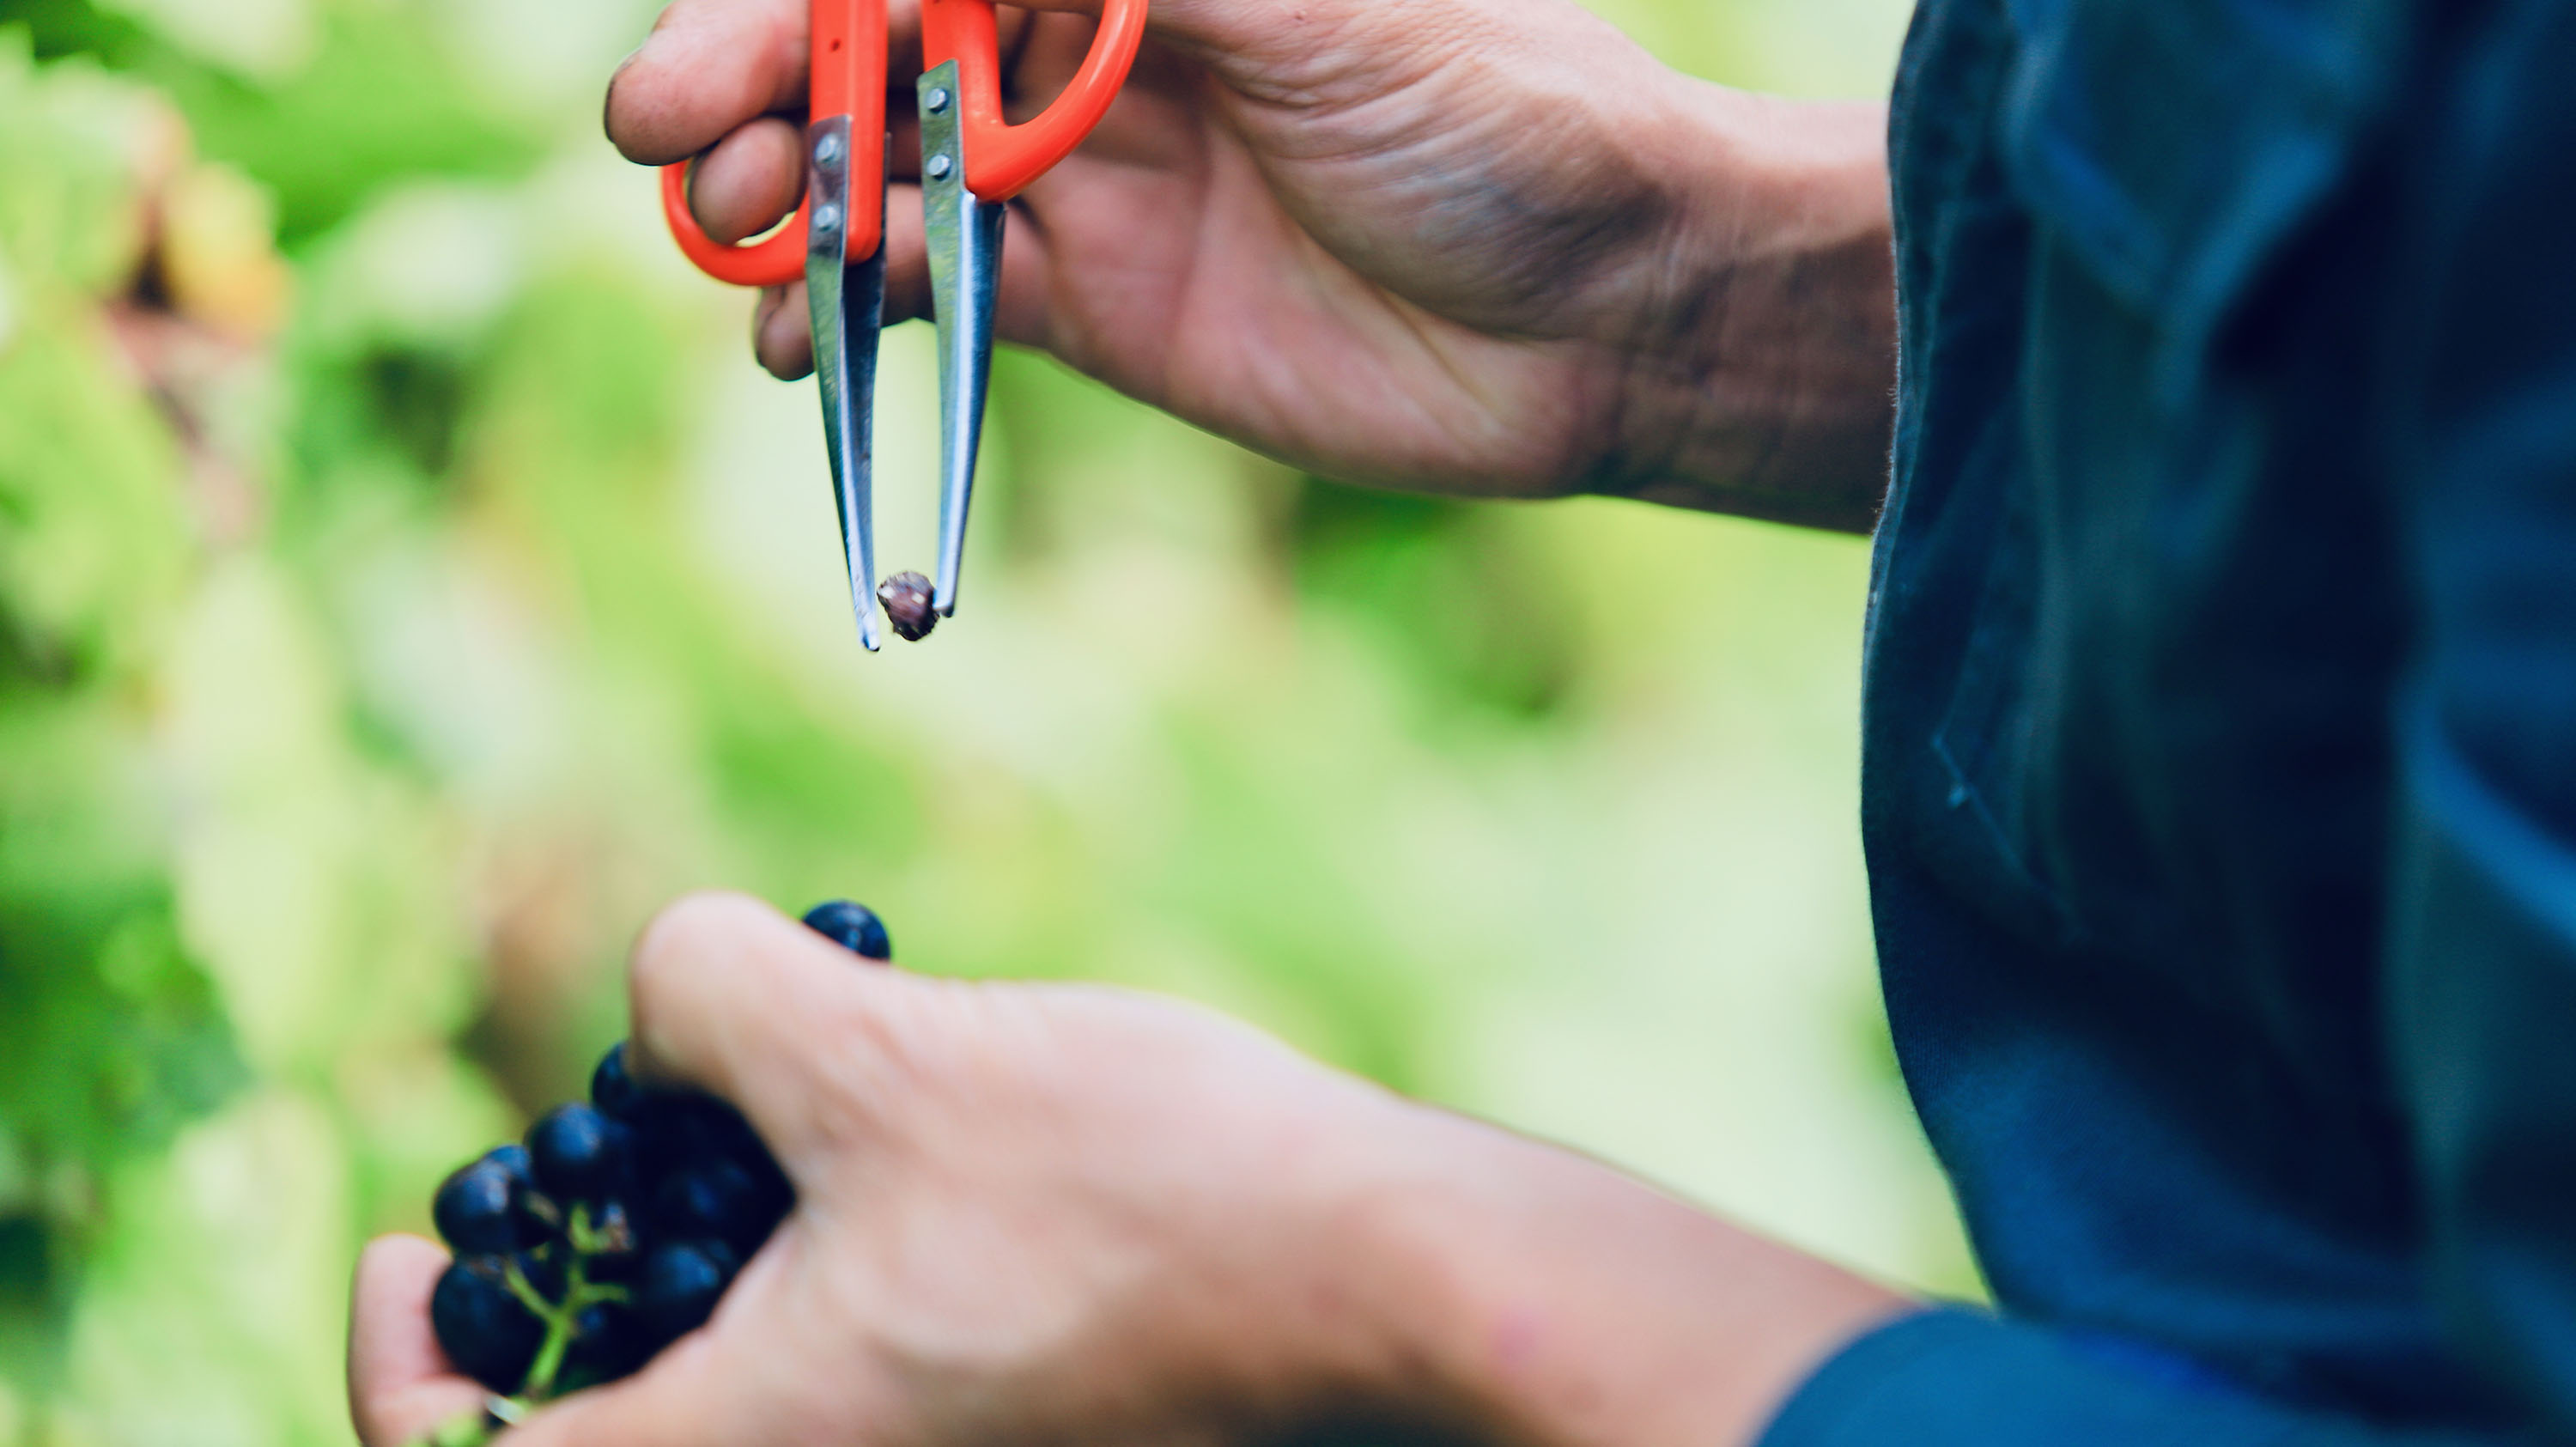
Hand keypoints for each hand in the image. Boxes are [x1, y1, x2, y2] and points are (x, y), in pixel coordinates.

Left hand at [351, 892, 1901, 1446]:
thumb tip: (663, 999)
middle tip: (603, 1132)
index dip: (396, 1360)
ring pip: (737, 1371)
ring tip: (764, 1079)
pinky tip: (887, 1103)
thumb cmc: (1152, 1197)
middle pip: (605, 1415)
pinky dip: (816, 1240)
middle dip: (573, 1268)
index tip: (411, 1232)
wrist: (1389, 1274)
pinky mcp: (997, 1413)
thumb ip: (710, 998)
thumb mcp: (893, 1055)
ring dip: (708, 1236)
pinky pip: (842, 1350)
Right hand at [604, 0, 1894, 524]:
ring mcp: (1081, 174)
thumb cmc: (1496, 111)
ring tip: (727, 235)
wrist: (1603, 315)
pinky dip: (850, 313)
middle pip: (867, 42)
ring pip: (875, 167)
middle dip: (753, 77)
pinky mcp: (1092, 306)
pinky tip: (795, 341)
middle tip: (663, 134)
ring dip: (780, 196)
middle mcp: (1087, 40)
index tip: (718, 35)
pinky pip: (936, 296)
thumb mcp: (1310, 3)